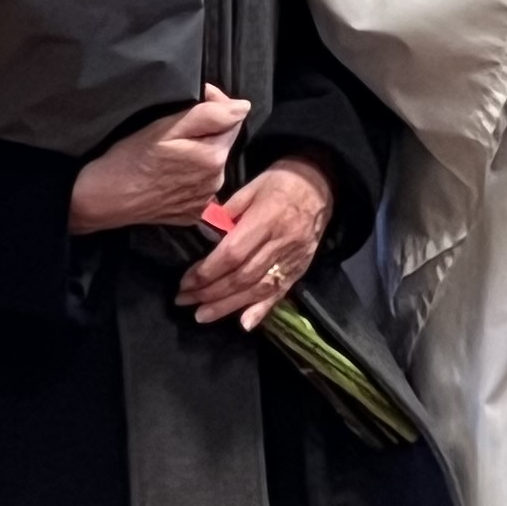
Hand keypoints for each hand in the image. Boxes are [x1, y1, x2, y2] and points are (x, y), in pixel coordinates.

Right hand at [69, 87, 250, 233]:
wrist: (105, 197)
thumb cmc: (131, 157)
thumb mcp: (167, 127)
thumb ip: (209, 115)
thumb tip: (243, 107)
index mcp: (215, 157)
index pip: (233, 120)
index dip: (215, 105)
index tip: (193, 101)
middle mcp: (217, 181)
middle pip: (222, 144)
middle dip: (207, 132)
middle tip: (175, 129)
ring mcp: (205, 201)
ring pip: (211, 165)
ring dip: (199, 153)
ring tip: (170, 152)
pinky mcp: (192, 214)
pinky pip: (200, 186)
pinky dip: (190, 176)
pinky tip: (169, 174)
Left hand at [181, 155, 331, 327]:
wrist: (321, 185)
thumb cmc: (281, 181)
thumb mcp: (251, 187)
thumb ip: (228, 212)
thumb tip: (205, 232)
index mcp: (266, 219)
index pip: (233, 253)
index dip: (208, 271)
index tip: (186, 281)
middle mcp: (281, 243)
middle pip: (242, 276)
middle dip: (210, 292)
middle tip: (184, 300)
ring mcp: (292, 259)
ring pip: (257, 289)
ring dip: (228, 306)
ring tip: (202, 315)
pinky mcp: (300, 269)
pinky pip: (280, 293)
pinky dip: (262, 311)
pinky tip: (244, 324)